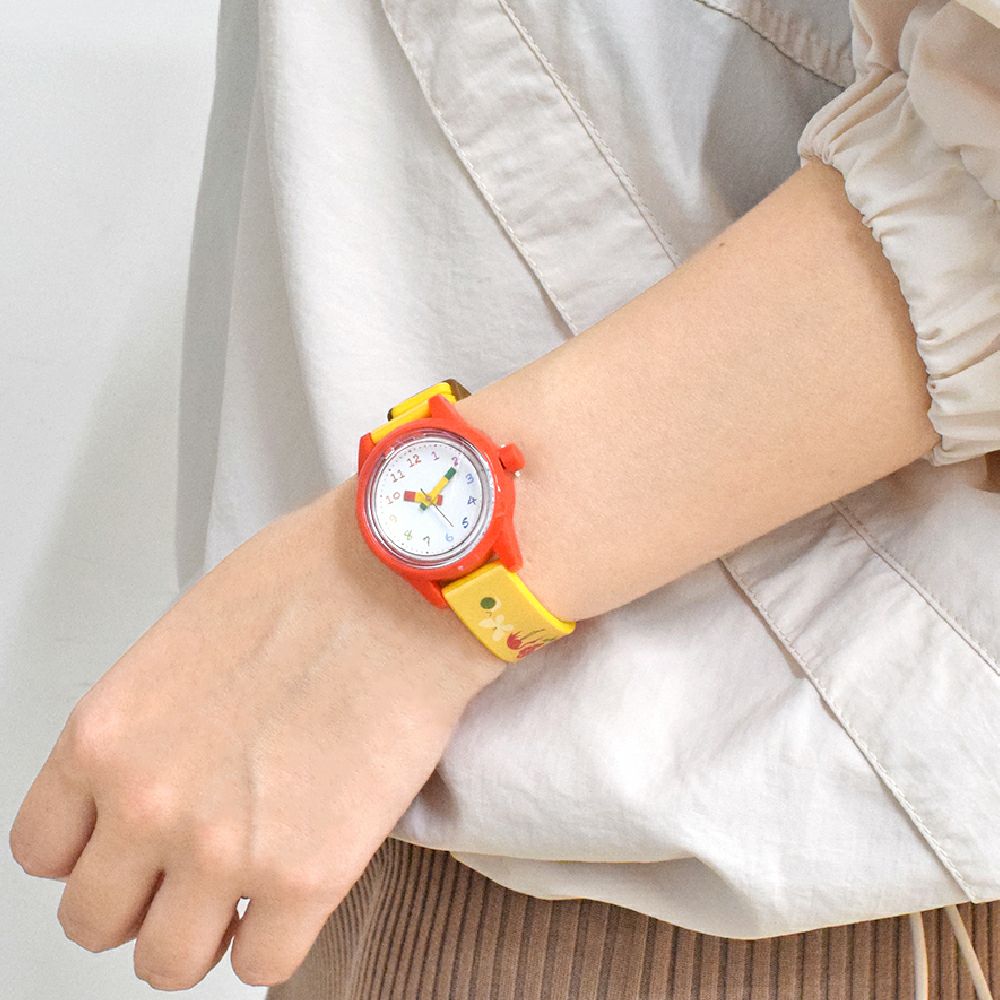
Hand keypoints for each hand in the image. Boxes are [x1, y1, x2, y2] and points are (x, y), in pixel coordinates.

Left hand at [8, 478, 503, 989]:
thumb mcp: (186, 637)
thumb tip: (167, 763)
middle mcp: (146, 804)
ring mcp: (222, 849)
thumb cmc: (311, 584)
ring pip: (168, 962)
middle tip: (188, 873)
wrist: (403, 585)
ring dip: (203, 933)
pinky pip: (263, 965)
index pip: (46, 850)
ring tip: (245, 891)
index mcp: (105, 736)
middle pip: (95, 920)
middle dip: (141, 901)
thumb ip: (153, 722)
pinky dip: (274, 940)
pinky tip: (299, 888)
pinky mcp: (308, 876)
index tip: (132, 846)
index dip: (95, 852)